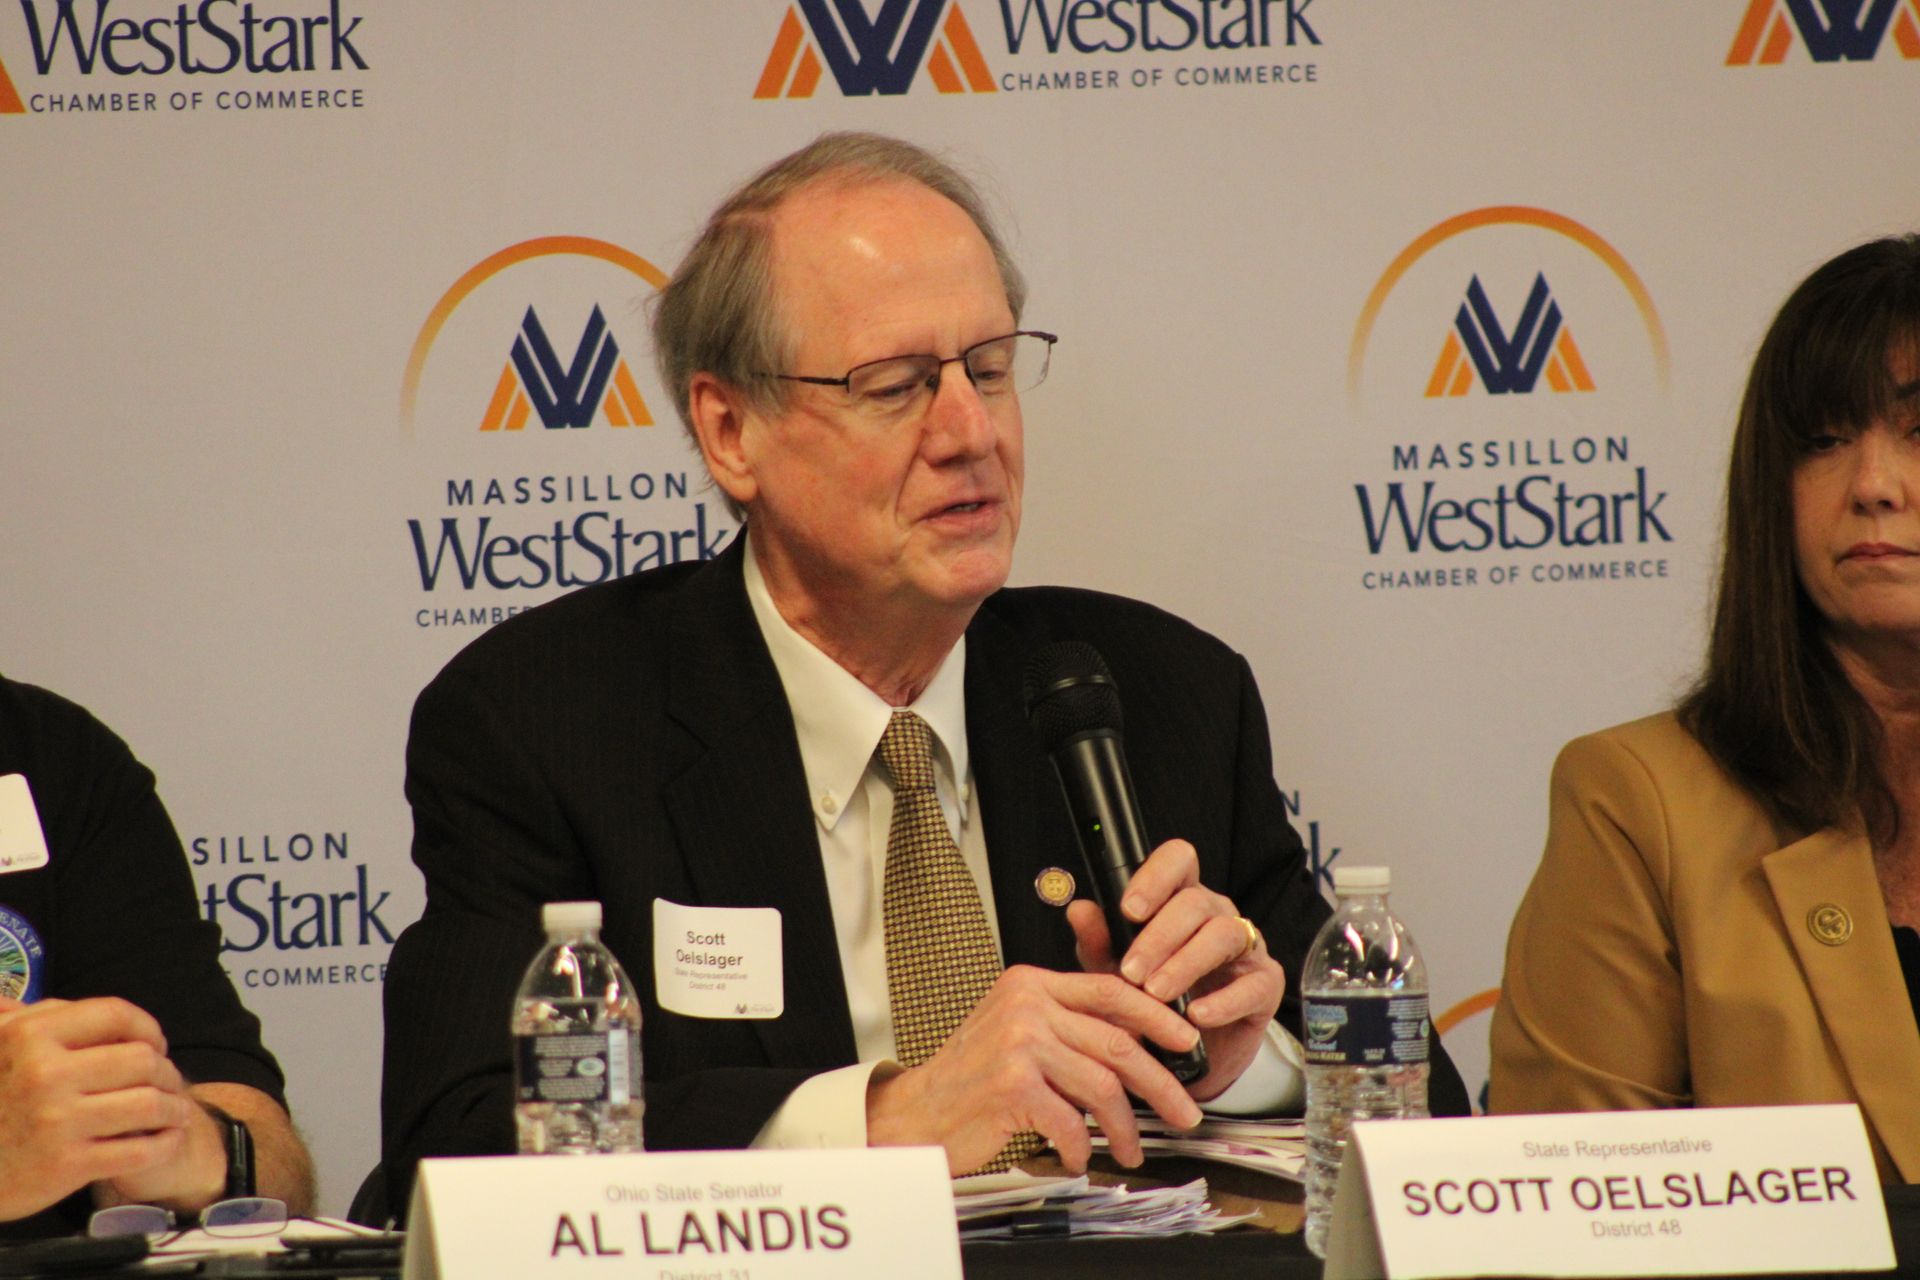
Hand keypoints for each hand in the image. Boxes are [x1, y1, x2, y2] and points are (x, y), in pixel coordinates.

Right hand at [0, 996, 213, 1221]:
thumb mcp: (1, 1047)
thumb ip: (40, 1018)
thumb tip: (70, 1004)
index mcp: (31, 1037)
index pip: (116, 1015)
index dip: (147, 1027)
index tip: (155, 1044)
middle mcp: (44, 1075)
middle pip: (142, 1060)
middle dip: (166, 1071)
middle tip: (168, 1081)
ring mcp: (57, 1121)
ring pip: (150, 1104)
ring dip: (174, 1107)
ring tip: (176, 1110)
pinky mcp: (67, 1165)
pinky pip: (141, 1150)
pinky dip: (166, 1143)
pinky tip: (168, 1137)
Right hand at [865, 965, 1205, 1174]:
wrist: (918, 1110)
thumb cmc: (971, 1077)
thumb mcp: (1018, 1030)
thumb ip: (1068, 1025)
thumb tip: (1138, 1042)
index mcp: (1032, 984)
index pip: (1110, 990)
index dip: (1158, 1016)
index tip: (1187, 1042)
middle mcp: (1027, 1006)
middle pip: (1118, 1042)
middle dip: (1160, 1083)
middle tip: (1184, 1112)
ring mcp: (1019, 1042)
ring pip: (1102, 1085)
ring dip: (1124, 1127)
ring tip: (1130, 1149)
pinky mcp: (1012, 1084)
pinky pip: (1070, 1120)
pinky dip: (1079, 1146)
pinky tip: (1076, 1157)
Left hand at [1067, 839, 1284, 1101]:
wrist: (1180, 1057)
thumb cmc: (1147, 1001)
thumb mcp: (1113, 973)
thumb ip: (1098, 941)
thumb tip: (1078, 910)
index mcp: (1179, 898)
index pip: (1178, 861)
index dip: (1156, 877)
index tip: (1129, 910)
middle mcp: (1216, 913)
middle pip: (1196, 902)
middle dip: (1159, 937)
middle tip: (1131, 972)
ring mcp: (1245, 947)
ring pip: (1224, 934)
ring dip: (1186, 963)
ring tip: (1157, 994)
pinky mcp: (1265, 985)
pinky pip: (1254, 984)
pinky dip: (1224, 1001)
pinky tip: (1196, 1015)